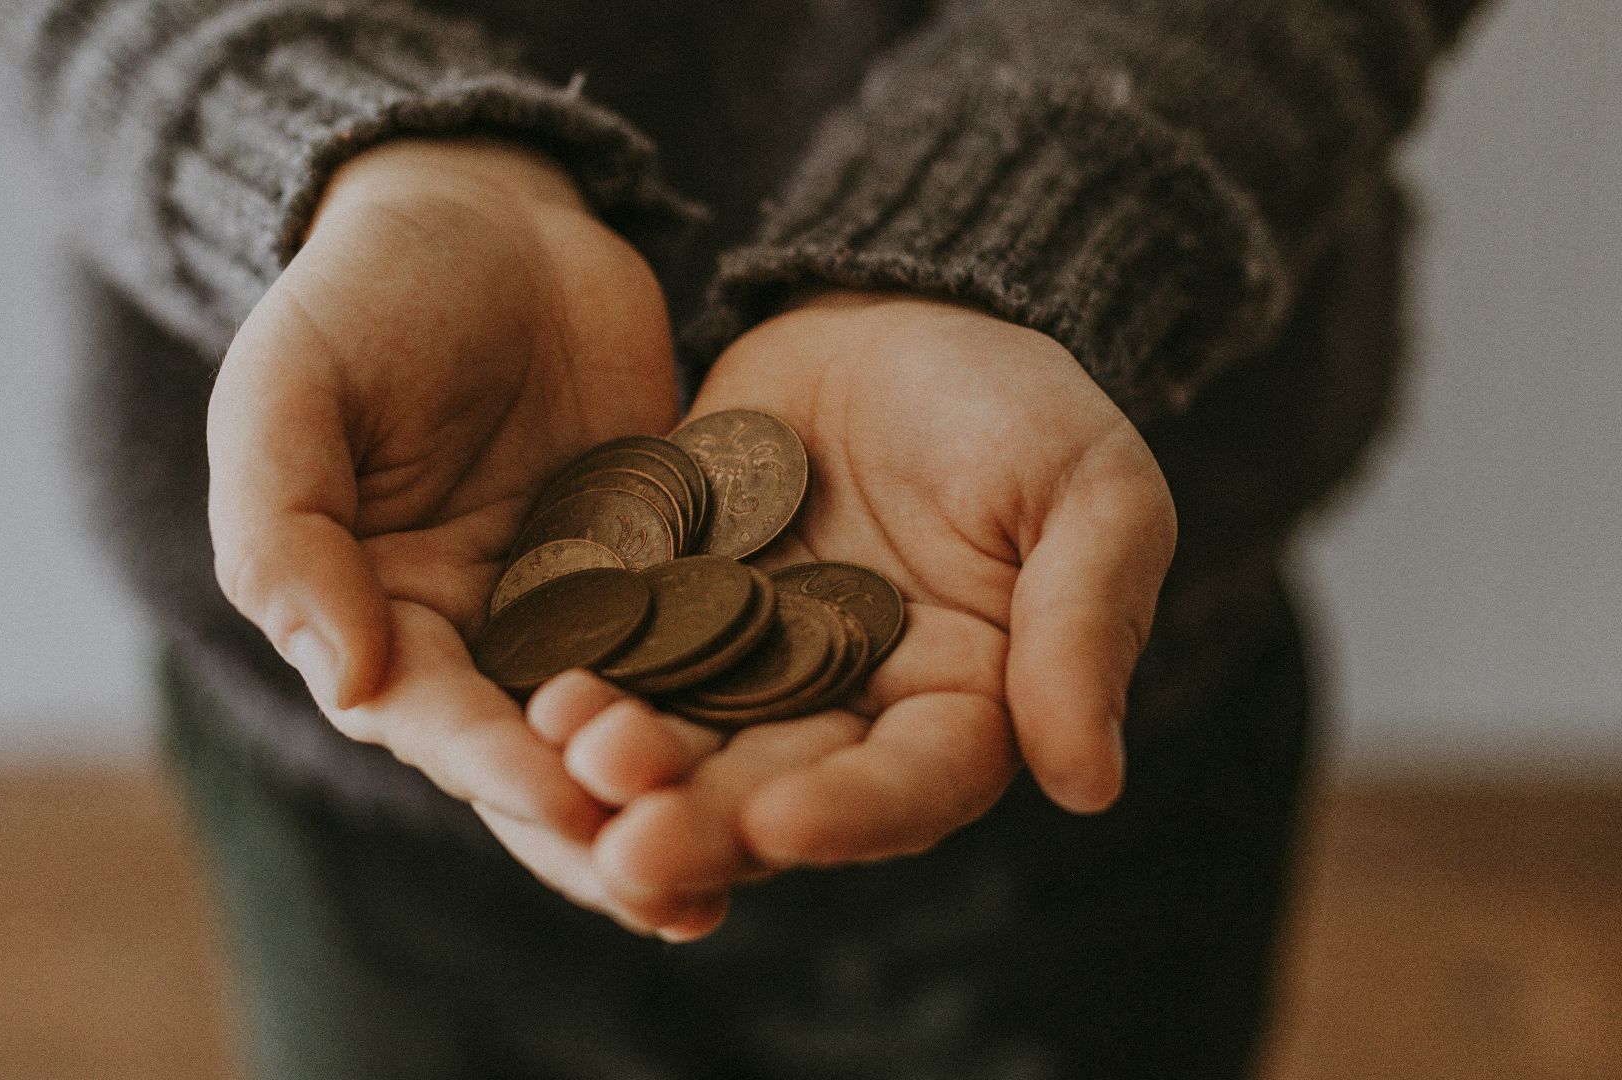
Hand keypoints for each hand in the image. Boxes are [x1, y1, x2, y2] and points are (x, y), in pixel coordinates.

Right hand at [205, 138, 684, 925]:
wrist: (485, 214)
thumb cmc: (362, 294)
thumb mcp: (291, 391)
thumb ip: (290, 533)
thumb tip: (349, 683)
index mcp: (378, 618)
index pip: (435, 718)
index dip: (494, 764)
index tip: (564, 800)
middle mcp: (480, 639)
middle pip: (538, 760)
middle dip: (600, 828)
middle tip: (673, 891)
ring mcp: (581, 610)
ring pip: (631, 727)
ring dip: (679, 797)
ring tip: (746, 865)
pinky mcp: (667, 569)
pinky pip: (705, 645)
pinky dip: (744, 703)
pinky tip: (810, 752)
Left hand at [530, 290, 1176, 936]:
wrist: (893, 311)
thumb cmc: (1018, 401)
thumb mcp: (1090, 491)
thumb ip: (1083, 626)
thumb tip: (1090, 785)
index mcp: (959, 707)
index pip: (910, 786)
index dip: (849, 815)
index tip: (779, 824)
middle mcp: (843, 712)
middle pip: (775, 791)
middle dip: (704, 822)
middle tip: (627, 848)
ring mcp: (742, 665)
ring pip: (683, 742)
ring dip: (625, 769)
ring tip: (568, 761)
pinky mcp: (664, 608)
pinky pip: (618, 655)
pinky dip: (579, 679)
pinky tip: (530, 694)